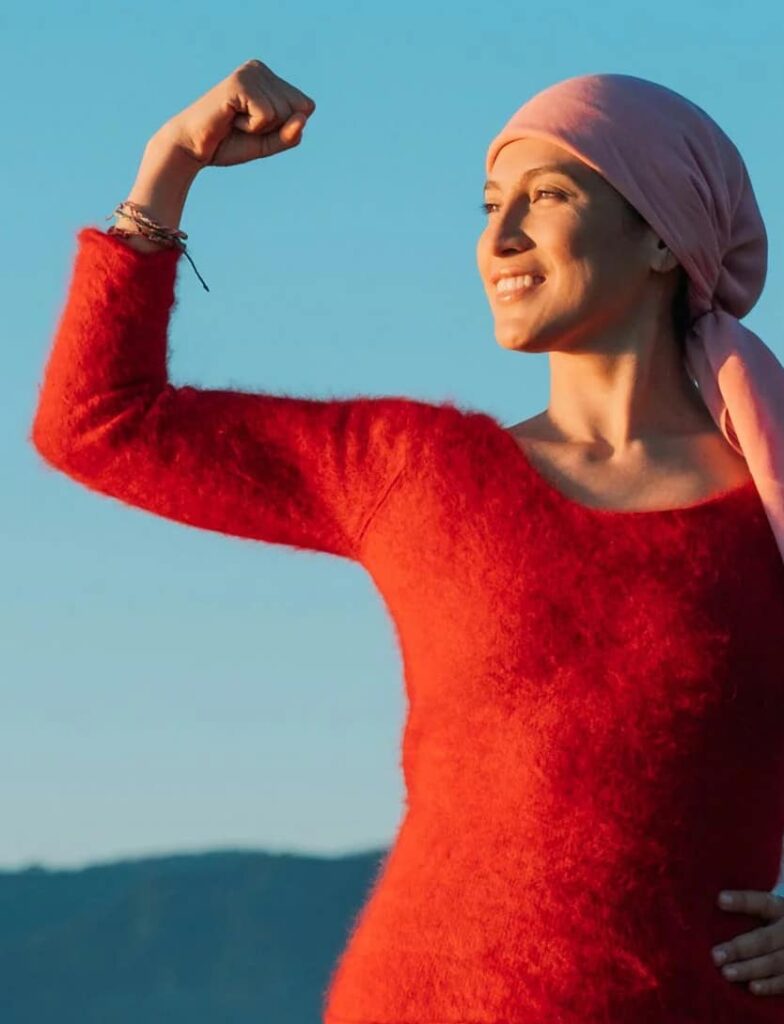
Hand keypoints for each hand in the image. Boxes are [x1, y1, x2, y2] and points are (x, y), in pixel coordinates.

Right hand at [155, 58, 315, 168]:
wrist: (193, 148)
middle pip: (298, 110)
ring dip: (260, 129)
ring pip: (283, 113)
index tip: (256, 126)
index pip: (306, 107)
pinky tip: (231, 119)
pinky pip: (267, 116)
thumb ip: (291, 134)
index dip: (285, 128)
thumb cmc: (230, 143)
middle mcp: (260, 69)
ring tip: (236, 121)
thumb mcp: (269, 143)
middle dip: (275, 129)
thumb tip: (303, 117)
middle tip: (244, 125)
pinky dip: (251, 127)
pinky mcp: (240, 83)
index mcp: (269, 78)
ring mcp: (249, 73)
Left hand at [712, 889, 783, 994]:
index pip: (761, 902)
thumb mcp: (767, 914)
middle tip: (715, 955)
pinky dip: (770, 985)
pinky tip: (752, 988)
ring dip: (750, 969)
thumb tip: (705, 906)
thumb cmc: (772, 925)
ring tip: (726, 973)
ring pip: (775, 962)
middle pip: (765, 939)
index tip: (719, 899)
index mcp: (780, 909)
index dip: (742, 901)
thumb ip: (745, 913)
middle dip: (739, 948)